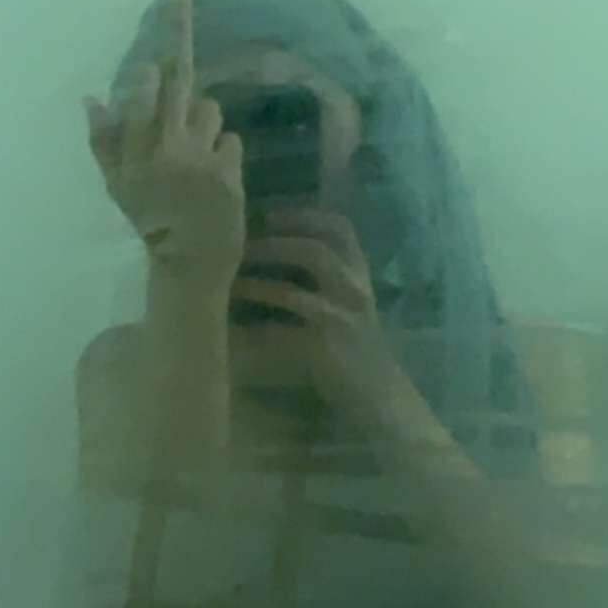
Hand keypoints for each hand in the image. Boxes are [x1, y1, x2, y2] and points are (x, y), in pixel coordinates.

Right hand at [83, 0, 245, 293]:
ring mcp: (202, 157)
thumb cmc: (151, 219)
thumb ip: (105, 141)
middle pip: (176, 79)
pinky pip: (230, 137)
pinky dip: (223, 148)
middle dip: (178, 29)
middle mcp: (167, 149)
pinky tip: (214, 172)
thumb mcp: (118, 186)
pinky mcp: (230, 168)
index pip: (138, 97)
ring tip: (195, 152)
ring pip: (209, 108)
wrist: (193, 260)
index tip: (152, 44)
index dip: (147, 69)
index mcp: (135, 152)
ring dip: (203, 121)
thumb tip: (92, 97)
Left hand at [233, 208, 400, 421]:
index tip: (270, 214)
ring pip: (293, 293)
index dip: (305, 216)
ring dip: (256, 286)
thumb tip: (272, 248)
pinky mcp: (325, 348)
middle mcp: (354, 289)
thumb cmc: (356, 343)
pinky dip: (255, 329)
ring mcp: (341, 318)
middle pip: (315, 251)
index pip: (341, 229)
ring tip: (229, 283)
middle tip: (239, 246)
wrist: (379, 392)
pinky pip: (282, 334)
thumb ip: (325, 275)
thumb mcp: (349, 300)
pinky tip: (234, 327)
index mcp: (359, 272)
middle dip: (273, 245)